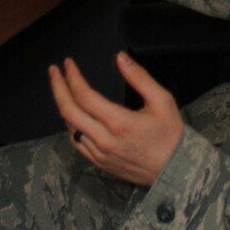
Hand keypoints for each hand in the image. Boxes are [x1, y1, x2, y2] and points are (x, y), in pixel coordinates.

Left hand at [50, 54, 183, 186]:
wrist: (176, 170)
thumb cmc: (170, 135)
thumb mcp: (162, 100)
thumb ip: (139, 77)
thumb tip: (120, 58)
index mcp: (118, 122)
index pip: (83, 95)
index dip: (72, 76)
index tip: (68, 63)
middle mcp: (104, 139)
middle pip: (68, 110)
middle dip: (58, 87)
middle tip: (54, 71)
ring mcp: (99, 153)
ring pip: (69, 126)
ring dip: (63, 105)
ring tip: (63, 88)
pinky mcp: (99, 163)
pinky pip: (76, 142)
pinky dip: (70, 124)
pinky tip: (72, 114)